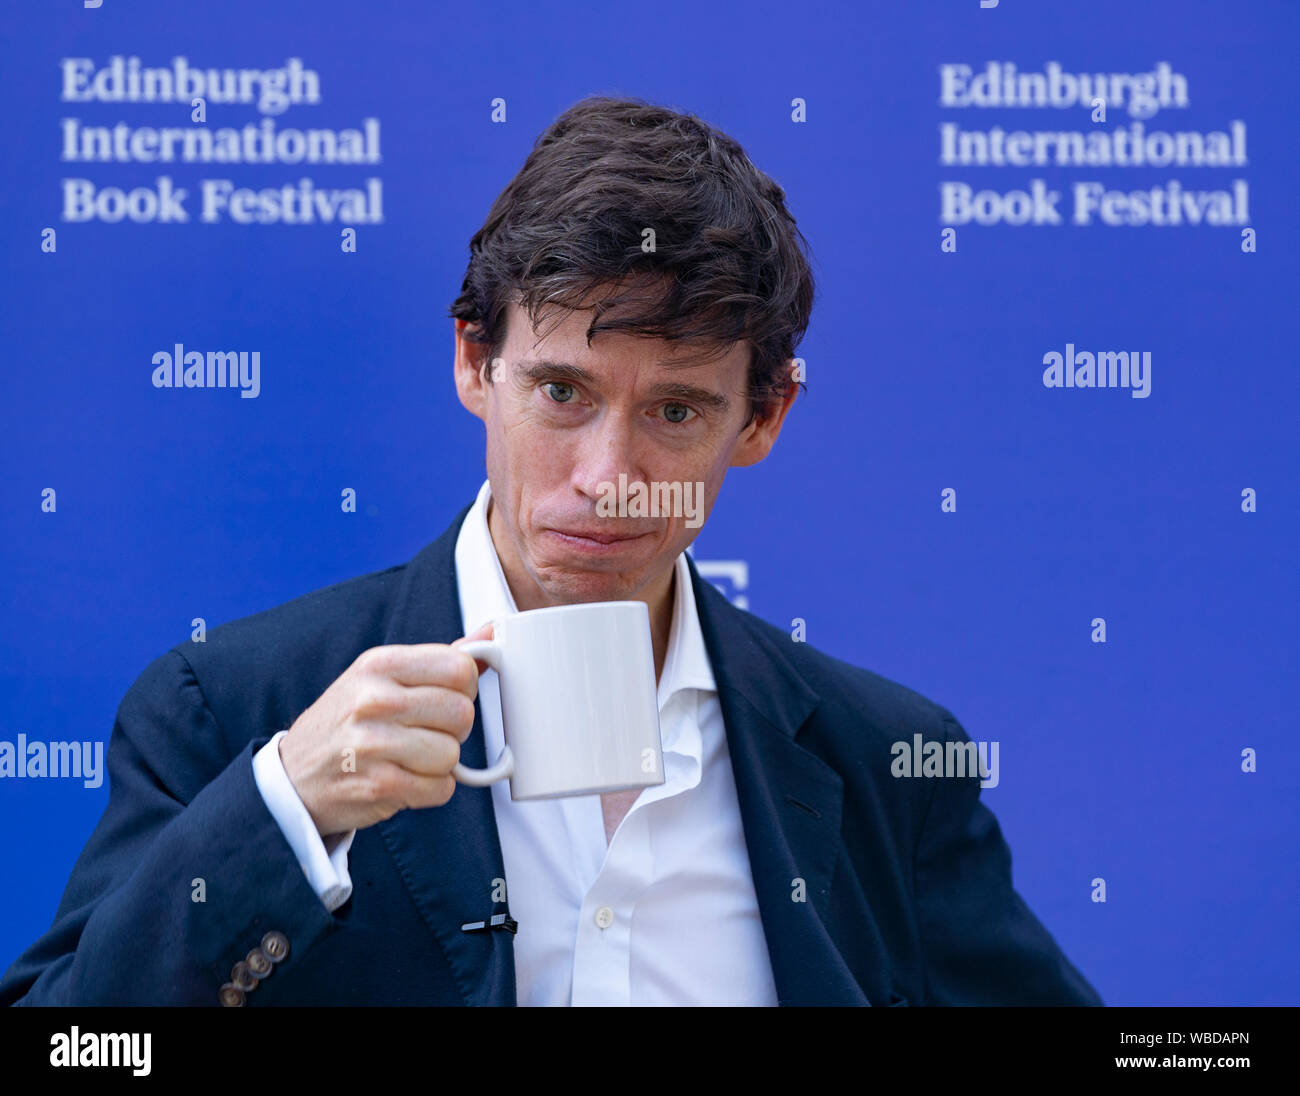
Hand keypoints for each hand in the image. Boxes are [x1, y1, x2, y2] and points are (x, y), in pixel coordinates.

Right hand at [277, 622, 493, 836]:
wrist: (294, 777)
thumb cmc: (348, 722)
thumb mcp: (382, 677)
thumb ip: (440, 658)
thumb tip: (492, 633)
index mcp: (379, 664)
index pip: (460, 668)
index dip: (464, 686)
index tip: (445, 695)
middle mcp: (374, 699)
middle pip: (462, 712)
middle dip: (452, 728)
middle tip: (424, 731)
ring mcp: (374, 744)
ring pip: (453, 753)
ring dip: (440, 762)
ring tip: (409, 756)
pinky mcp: (380, 786)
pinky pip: (440, 788)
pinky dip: (431, 789)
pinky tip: (405, 778)